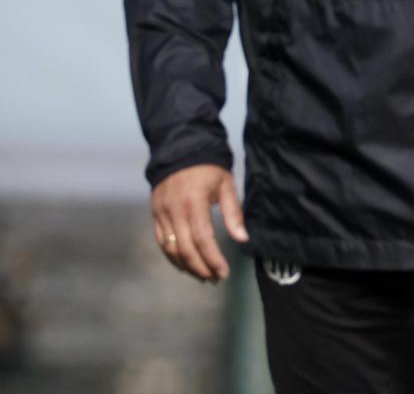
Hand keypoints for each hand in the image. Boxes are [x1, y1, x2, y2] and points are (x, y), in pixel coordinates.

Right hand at [151, 164, 247, 282]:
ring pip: (170, 248)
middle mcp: (174, 211)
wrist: (180, 151)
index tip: (224, 273)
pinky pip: (161, 241)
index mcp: (193, 203)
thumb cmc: (209, 169)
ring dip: (186, 265)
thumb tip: (242, 239)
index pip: (202, 239)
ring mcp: (161, 213)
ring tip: (203, 275)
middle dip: (200, 267)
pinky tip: (185, 264)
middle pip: (184, 248)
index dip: (212, 259)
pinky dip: (172, 256)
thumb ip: (233, 214)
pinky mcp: (155, 214)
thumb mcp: (226, 186)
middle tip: (214, 279)